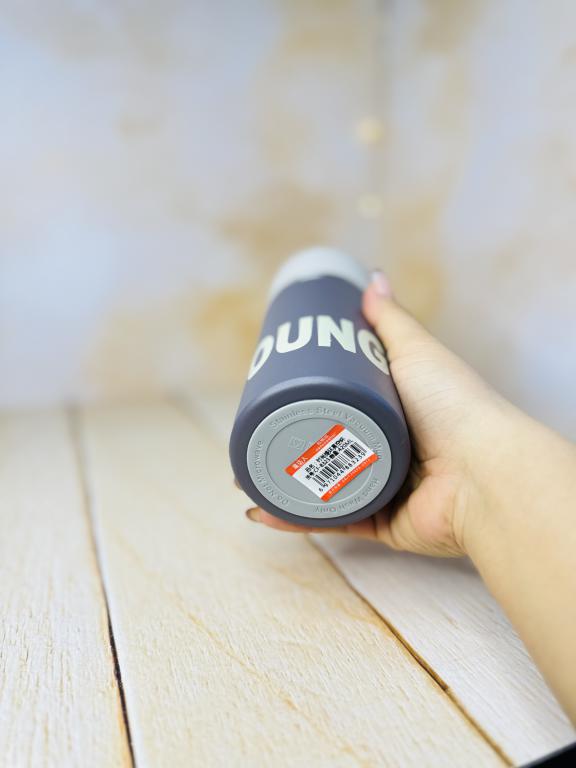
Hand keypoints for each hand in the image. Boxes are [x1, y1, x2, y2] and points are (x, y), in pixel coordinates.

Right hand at [244, 270, 509, 557]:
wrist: (484, 472)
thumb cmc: (454, 406)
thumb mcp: (416, 353)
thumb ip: (393, 321)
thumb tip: (371, 278)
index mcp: (395, 411)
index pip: (341, 401)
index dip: (306, 396)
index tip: (272, 386)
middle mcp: (388, 449)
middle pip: (325, 444)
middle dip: (283, 444)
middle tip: (250, 432)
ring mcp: (384, 487)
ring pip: (321, 486)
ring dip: (279, 484)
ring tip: (243, 473)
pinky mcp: (380, 522)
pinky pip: (330, 520)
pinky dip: (294, 518)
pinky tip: (260, 509)